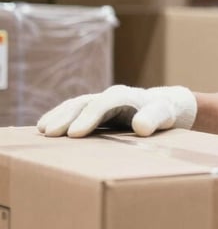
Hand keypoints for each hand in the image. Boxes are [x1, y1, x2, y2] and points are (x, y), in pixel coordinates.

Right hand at [36, 84, 196, 137]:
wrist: (164, 104)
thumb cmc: (164, 112)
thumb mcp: (164, 115)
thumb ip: (154, 119)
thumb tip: (141, 127)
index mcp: (126, 96)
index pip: (104, 104)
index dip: (89, 117)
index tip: (75, 133)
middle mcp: (110, 96)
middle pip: (84, 103)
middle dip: (67, 117)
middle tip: (49, 132)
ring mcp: (100, 102)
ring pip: (75, 105)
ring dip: (58, 116)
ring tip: (42, 130)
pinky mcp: (94, 110)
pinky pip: (73, 110)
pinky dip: (59, 116)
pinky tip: (44, 127)